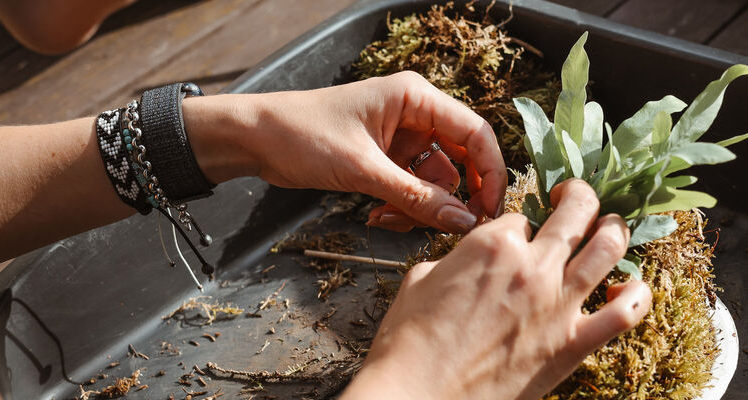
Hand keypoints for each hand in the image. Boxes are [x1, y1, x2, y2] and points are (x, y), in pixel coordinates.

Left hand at [187, 71, 505, 233]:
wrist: (256, 139)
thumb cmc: (303, 135)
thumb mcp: (363, 169)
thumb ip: (415, 197)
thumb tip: (462, 220)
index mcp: (416, 98)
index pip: (474, 133)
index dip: (490, 173)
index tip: (491, 210)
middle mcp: (415, 114)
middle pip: (460, 160)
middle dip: (454, 197)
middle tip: (452, 228)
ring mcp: (402, 138)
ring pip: (435, 181)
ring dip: (421, 207)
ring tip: (391, 220)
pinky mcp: (387, 158)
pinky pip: (412, 188)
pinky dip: (403, 207)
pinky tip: (379, 216)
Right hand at [341, 179, 652, 399]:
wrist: (417, 395)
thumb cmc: (409, 342)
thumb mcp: (421, 280)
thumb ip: (455, 261)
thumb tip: (467, 263)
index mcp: (491, 244)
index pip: (522, 216)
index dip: (521, 224)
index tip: (518, 236)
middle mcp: (532, 266)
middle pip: (576, 211)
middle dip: (578, 197)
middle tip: (574, 199)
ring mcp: (558, 304)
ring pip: (609, 248)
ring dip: (615, 229)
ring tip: (610, 228)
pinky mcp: (572, 344)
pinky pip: (625, 312)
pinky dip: (637, 294)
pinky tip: (630, 287)